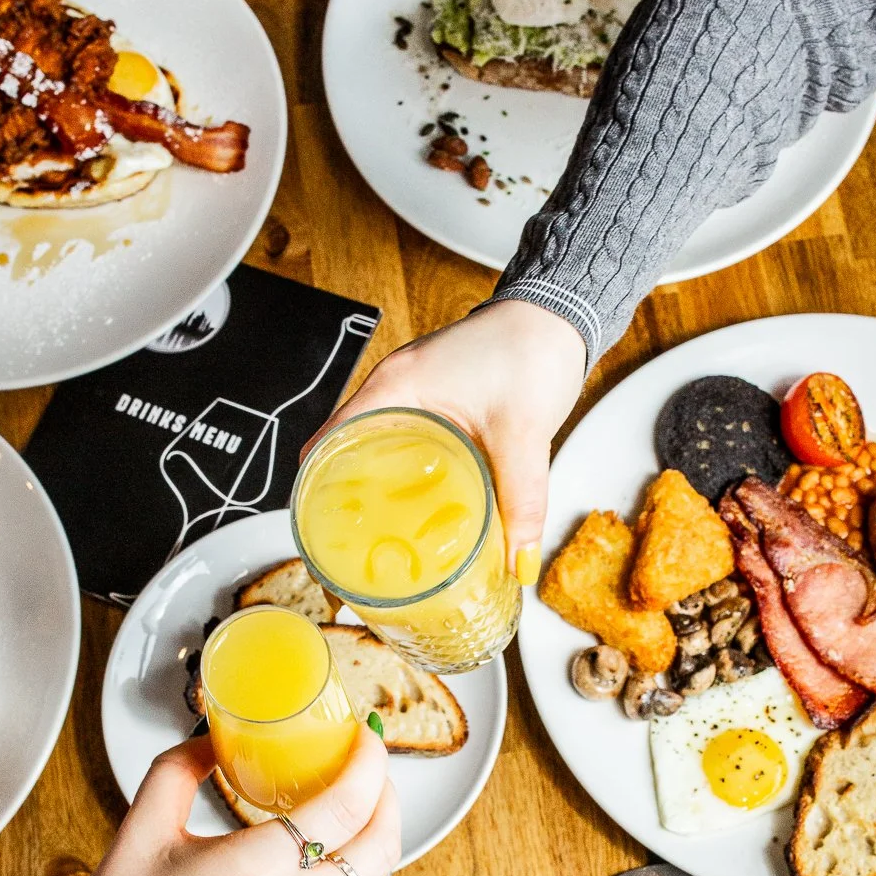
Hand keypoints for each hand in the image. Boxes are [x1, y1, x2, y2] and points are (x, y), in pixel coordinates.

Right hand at [27, 727, 397, 875]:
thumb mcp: (137, 834)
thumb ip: (178, 770)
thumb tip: (214, 738)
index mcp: (249, 872)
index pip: (345, 805)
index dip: (369, 761)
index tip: (365, 737)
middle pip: (378, 844)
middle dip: (384, 793)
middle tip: (366, 769)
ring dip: (379, 841)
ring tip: (358, 816)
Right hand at [315, 299, 585, 582]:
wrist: (559, 314)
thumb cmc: (532, 346)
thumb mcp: (522, 433)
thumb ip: (522, 500)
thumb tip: (519, 561)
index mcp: (395, 387)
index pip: (327, 442)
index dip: (316, 489)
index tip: (324, 529)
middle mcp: (394, 388)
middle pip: (346, 451)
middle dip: (347, 497)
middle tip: (359, 542)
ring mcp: (413, 394)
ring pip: (376, 449)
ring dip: (377, 487)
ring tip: (387, 533)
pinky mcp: (435, 401)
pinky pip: (404, 443)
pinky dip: (406, 474)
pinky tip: (425, 504)